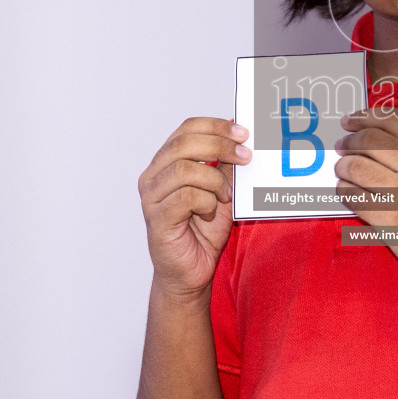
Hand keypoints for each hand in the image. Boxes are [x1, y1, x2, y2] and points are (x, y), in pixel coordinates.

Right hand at [139, 117, 251, 300]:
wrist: (192, 272)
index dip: (215, 126)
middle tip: (245, 156)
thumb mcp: (222, 190)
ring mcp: (151, 197)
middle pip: (184, 144)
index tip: (242, 132)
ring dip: (214, 180)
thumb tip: (241, 134)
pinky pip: (185, 197)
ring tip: (226, 196)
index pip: (186, 129)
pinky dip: (206, 201)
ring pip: (184, 169)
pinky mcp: (157, 219)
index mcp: (166, 162)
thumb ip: (226, 165)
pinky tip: (211, 212)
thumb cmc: (203, 231)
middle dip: (220, 146)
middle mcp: (153, 176)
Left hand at [332, 107, 397, 289]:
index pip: (393, 119)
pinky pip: (352, 196)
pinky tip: (347, 192)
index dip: (365, 116)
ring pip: (357, 166)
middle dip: (350, 142)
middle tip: (341, 148)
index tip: (350, 120)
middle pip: (371, 140)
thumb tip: (370, 135)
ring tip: (342, 171)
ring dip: (343, 167)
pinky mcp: (389, 219)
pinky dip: (343, 191)